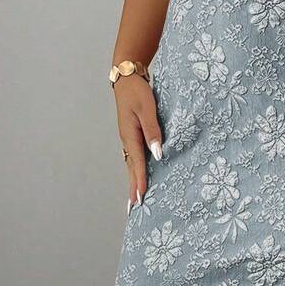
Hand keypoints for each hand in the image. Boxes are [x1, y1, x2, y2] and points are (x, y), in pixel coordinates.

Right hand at [113, 74, 162, 208]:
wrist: (127, 77)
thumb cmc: (138, 91)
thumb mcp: (147, 108)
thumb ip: (153, 130)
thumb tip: (157, 154)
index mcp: (129, 134)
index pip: (136, 162)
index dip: (139, 181)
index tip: (141, 198)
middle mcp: (127, 139)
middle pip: (130, 167)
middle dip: (133, 187)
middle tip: (133, 208)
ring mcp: (128, 137)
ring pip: (131, 163)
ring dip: (133, 180)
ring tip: (135, 198)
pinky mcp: (132, 133)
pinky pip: (134, 155)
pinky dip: (135, 168)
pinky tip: (139, 174)